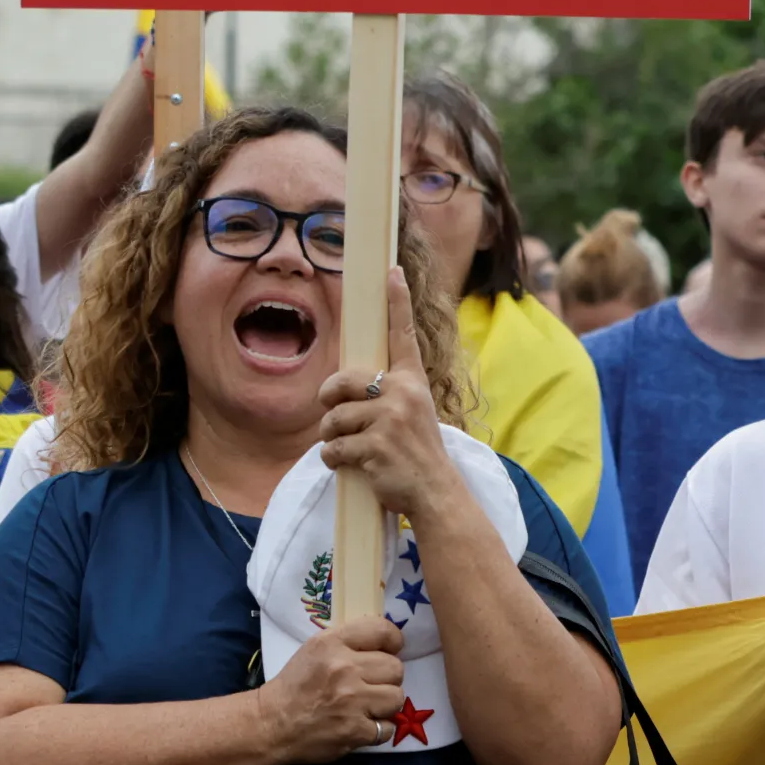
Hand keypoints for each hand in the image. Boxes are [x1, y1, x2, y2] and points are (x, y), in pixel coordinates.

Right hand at [253, 614, 405, 764]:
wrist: (273, 723)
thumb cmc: (295, 684)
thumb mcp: (314, 650)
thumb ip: (347, 644)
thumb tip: (385, 645)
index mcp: (331, 643)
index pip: (383, 631)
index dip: (393, 641)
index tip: (390, 650)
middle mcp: (344, 668)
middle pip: (396, 668)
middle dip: (387, 677)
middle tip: (370, 684)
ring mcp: (352, 701)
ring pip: (397, 697)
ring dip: (385, 704)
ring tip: (366, 706)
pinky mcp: (356, 730)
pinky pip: (387, 728)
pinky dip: (377, 729)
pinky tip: (360, 725)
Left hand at [316, 268, 459, 523]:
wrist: (436, 494)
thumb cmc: (416, 454)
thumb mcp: (411, 413)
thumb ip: (386, 393)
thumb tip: (342, 384)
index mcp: (412, 382)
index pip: (403, 335)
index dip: (396, 302)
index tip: (389, 270)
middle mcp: (403, 394)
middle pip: (340, 381)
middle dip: (328, 400)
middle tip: (335, 416)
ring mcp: (390, 419)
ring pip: (332, 419)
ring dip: (332, 438)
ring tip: (354, 448)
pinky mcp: (376, 446)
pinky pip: (333, 448)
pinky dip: (334, 460)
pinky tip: (353, 466)